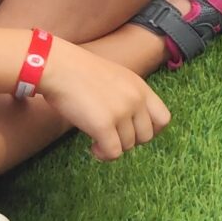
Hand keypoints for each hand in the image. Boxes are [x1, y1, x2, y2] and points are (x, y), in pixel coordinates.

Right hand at [38, 39, 170, 159]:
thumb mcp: (115, 77)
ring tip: (97, 139)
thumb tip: (131, 125)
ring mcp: (121, 112)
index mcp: (140, 87)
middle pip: (146, 136)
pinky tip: (93, 147)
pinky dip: (103, 154)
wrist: (57, 66)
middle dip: (129, 140)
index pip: (163, 119)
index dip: (151, 130)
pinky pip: (113, 152)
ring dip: (112, 147)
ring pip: (128, 146)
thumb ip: (128, 96)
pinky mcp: (104, 125)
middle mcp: (135, 99)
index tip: (134, 132)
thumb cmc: (78, 72)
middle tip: (111, 136)